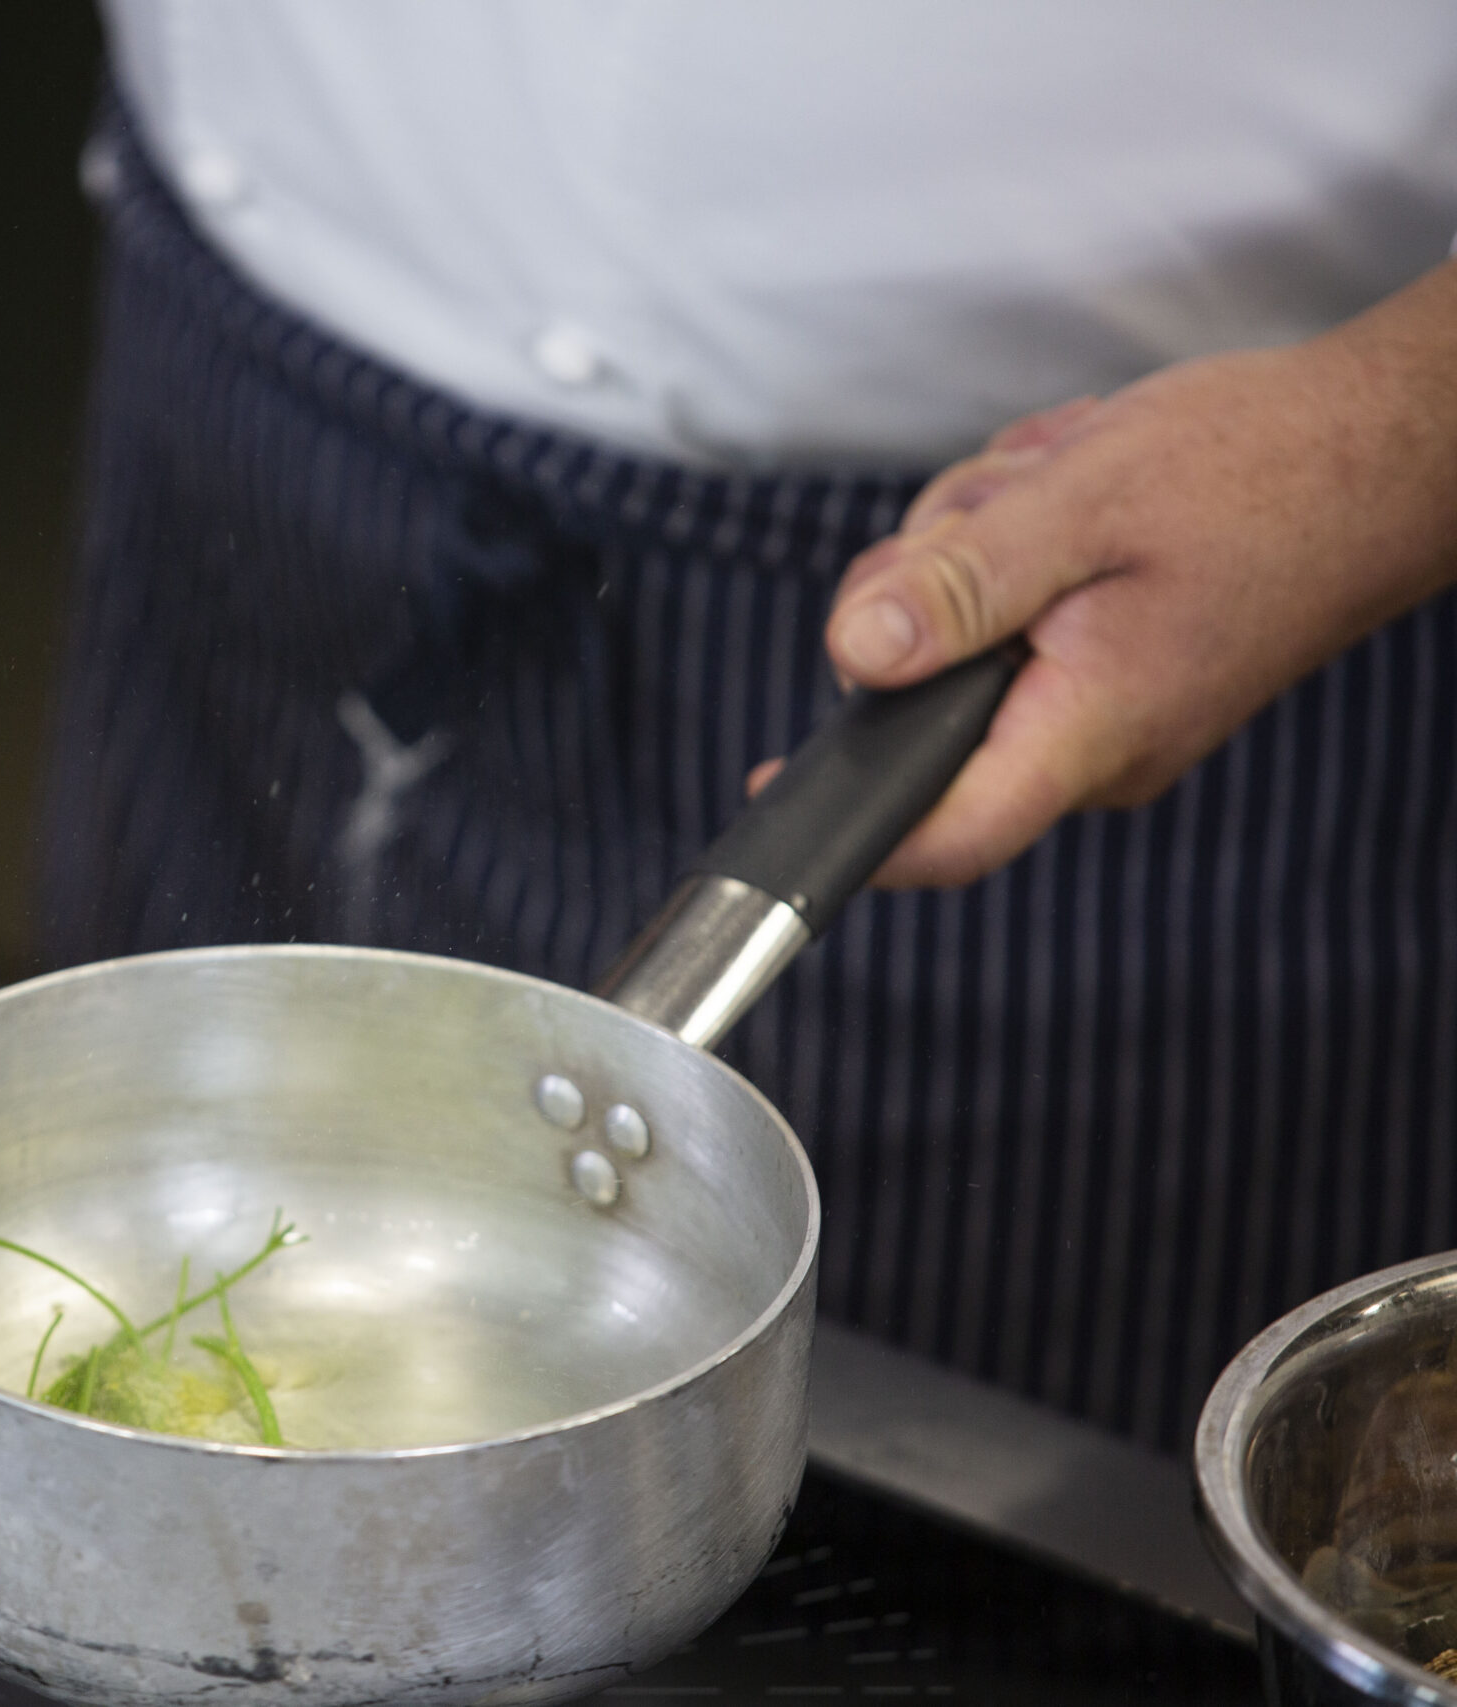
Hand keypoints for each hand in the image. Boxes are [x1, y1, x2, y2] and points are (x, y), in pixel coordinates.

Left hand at [798, 259, 1456, 887]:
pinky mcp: (1109, 662)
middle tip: (1001, 509)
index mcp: (1090, 727)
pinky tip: (1074, 495)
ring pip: (956, 637)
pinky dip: (1017, 541)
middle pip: (924, 700)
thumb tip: (853, 654)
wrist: (1387, 445)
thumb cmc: (1263, 468)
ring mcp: (1104, 705)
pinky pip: (1007, 613)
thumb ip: (959, 587)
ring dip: (978, 543)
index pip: (949, 833)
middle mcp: (1095, 743)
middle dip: (927, 584)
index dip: (851, 832)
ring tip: (1063, 488)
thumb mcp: (1080, 505)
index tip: (767, 794)